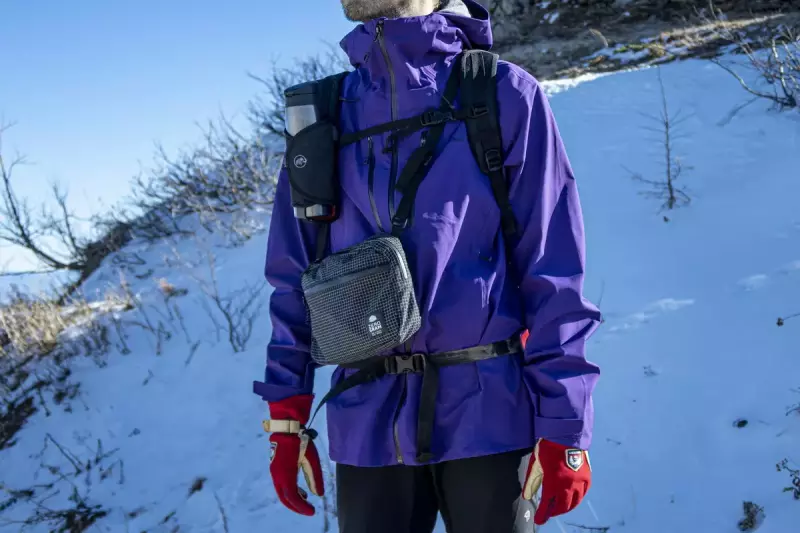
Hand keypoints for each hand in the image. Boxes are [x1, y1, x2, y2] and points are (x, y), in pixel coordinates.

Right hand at [264, 394, 323, 515]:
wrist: (286, 429)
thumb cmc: (300, 442)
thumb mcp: (311, 459)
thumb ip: (315, 477)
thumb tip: (318, 494)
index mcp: (286, 475)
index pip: (293, 497)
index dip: (302, 507)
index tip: (313, 511)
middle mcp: (277, 477)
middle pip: (285, 498)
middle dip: (297, 507)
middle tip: (309, 509)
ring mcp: (274, 473)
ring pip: (282, 493)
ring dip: (293, 499)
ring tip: (306, 500)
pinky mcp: (275, 469)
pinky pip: (281, 486)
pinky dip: (290, 492)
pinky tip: (299, 490)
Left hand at [522, 439, 590, 524]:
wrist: (566, 434)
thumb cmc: (547, 448)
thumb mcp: (536, 464)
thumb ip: (531, 482)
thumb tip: (526, 496)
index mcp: (554, 482)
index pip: (547, 504)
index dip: (542, 514)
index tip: (539, 520)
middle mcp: (568, 485)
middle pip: (562, 506)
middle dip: (554, 512)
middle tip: (548, 513)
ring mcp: (579, 482)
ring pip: (574, 502)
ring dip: (566, 507)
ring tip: (559, 508)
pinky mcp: (587, 477)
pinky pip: (583, 493)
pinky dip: (577, 498)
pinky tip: (572, 499)